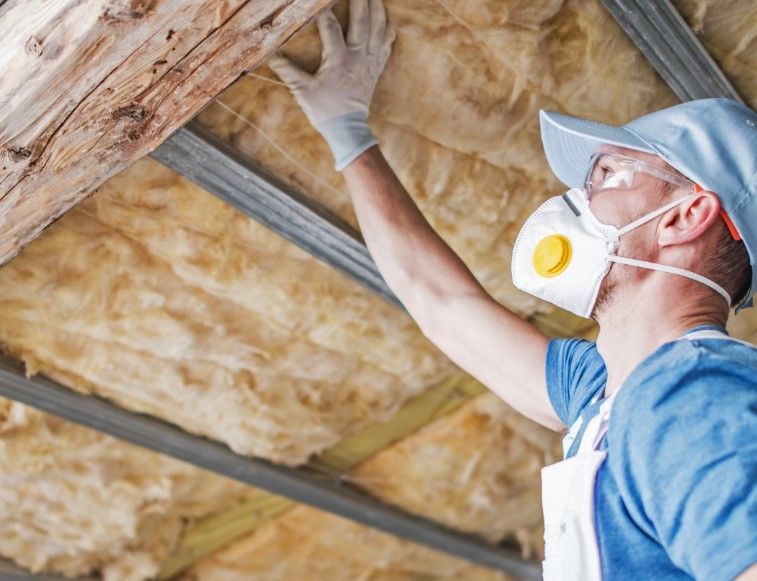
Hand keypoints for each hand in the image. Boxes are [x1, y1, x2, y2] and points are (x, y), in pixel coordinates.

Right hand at [268, 0, 395, 169]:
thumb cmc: (325, 110)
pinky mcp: (377, 68)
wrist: (348, 129)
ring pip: (379, 29)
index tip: (319, 0)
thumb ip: (288, 71)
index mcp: (339, 60)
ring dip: (378, 10)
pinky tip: (386, 19)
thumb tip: (270, 56)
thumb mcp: (303, 91)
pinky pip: (387, 45)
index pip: (331, 27)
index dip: (324, 11)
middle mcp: (358, 57)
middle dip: (360, 1)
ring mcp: (370, 62)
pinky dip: (388, 30)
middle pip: (363, 22)